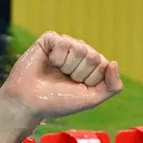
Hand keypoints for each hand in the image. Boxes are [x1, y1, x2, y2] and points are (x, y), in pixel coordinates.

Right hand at [0, 31, 123, 120]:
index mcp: (92, 67)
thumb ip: (111, 86)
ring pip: (80, 48)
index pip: (104, 66)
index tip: (76, 87)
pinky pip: (64, 41)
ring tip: (56, 72)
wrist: (29, 102)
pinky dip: (57, 56)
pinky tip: (48, 62)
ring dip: (67, 66)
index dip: (90, 80)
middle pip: (93, 56)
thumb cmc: (58, 101)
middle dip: (78, 73)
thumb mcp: (91, 99)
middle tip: (64, 80)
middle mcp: (80, 54)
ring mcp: (66, 45)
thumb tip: (114, 63)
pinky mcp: (50, 39)